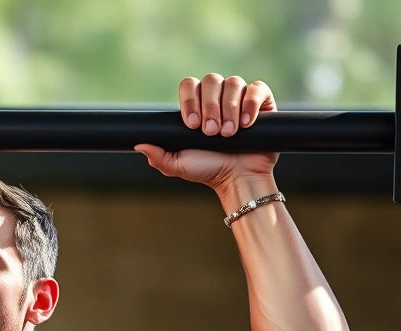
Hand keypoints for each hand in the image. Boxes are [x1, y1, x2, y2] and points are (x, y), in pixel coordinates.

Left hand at [136, 74, 278, 192]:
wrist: (238, 179)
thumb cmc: (208, 170)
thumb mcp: (178, 165)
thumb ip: (158, 155)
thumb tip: (139, 144)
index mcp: (196, 106)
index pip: (189, 86)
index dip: (190, 101)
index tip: (192, 125)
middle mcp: (217, 97)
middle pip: (211, 80)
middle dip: (209, 107)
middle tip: (211, 132)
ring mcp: (239, 98)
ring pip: (233, 83)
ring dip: (229, 108)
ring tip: (228, 133)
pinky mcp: (262, 102)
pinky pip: (256, 89)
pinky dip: (250, 104)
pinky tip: (245, 123)